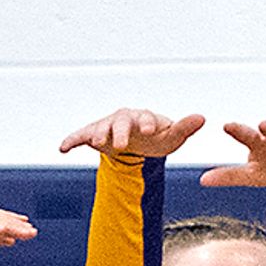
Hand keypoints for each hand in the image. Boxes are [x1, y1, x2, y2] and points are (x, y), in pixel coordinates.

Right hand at [57, 107, 207, 163]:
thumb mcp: (171, 138)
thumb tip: (203, 118)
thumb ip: (184, 128)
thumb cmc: (156, 138)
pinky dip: (72, 140)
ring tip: (97, 143)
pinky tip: (62, 148)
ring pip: (100, 127)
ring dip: (98, 134)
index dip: (148, 122)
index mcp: (144, 117)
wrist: (137, 143)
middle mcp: (124, 118)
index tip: (152, 130)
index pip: (146, 117)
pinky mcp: (92, 135)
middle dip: (121, 131)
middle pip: (121, 120)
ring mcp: (107, 126)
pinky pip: (80, 136)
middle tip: (121, 143)